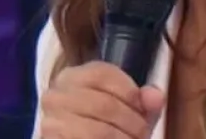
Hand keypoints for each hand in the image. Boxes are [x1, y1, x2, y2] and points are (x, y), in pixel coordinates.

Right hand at [39, 61, 165, 138]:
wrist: (85, 137)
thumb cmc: (110, 123)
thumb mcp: (131, 109)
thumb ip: (147, 100)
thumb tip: (155, 96)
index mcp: (74, 76)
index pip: (104, 74)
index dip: (130, 92)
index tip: (142, 108)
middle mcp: (56, 95)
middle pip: (105, 104)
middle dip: (132, 123)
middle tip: (142, 132)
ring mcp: (50, 121)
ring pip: (98, 130)